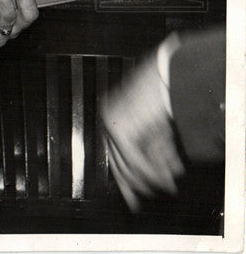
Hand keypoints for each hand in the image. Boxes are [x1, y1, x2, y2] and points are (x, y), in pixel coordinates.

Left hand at [101, 53, 184, 210]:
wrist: (167, 74)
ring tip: (169, 187)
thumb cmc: (164, 94)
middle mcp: (106, 119)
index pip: (115, 156)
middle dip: (138, 186)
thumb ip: (156, 150)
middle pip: (118, 165)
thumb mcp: (159, 127)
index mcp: (111, 116)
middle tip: (155, 196)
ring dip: (151, 180)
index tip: (133, 200)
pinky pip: (134, 161)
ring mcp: (110, 125)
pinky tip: (165, 179)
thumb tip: (163, 173)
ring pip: (127, 167)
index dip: (125, 182)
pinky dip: (151, 172)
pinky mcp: (120, 129)